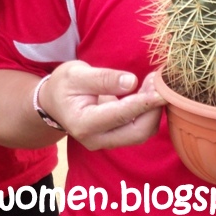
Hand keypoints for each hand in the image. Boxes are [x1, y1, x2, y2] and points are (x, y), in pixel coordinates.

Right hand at [39, 61, 164, 150]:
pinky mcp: (115, 138)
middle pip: (137, 132)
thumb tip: (131, 82)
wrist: (54, 102)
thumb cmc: (64, 85)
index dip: (143, 103)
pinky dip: (148, 113)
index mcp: (83, 123)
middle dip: (153, 109)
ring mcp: (106, 142)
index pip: (120, 115)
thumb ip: (104, 78)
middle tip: (158, 81)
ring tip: (152, 83)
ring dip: (153, 110)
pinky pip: (139, 130)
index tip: (161, 91)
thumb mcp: (77, 73)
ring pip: (141, 133)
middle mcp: (95, 139)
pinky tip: (148, 92)